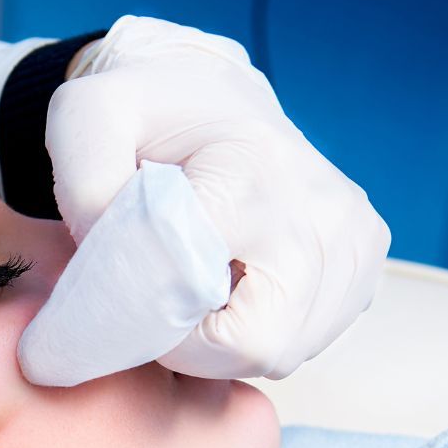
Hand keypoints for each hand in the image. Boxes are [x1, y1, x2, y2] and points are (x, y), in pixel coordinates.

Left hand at [44, 16, 390, 379]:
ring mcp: (352, 236)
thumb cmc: (140, 113)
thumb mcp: (85, 120)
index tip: (110, 298)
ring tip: (187, 288)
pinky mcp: (362, 261)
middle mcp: (317, 206)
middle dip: (188, 345)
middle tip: (151, 304)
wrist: (206, 94)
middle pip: (256, 345)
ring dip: (221, 343)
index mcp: (249, 170)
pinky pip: (304, 343)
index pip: (194, 293)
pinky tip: (229, 290)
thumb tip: (113, 261)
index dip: (141, 318)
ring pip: (282, 354)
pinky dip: (257, 335)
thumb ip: (86, 187)